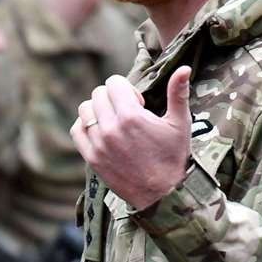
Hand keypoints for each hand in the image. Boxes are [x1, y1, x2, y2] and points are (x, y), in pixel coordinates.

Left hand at [71, 69, 192, 211]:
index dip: (126, 88)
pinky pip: (76, 130)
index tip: (138, 103)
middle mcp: (110, 128)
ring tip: (115, 122)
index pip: (113, 83)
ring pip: (85, 109)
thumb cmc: (174, 157)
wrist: (163, 194)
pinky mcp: (91, 157)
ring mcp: (98, 144)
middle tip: (128, 113)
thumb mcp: (180, 123)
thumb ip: (178, 93)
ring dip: (98, 110)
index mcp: (131, 116)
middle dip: (113, 97)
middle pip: (98, 94)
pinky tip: (102, 131)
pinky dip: (86, 126)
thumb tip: (184, 68)